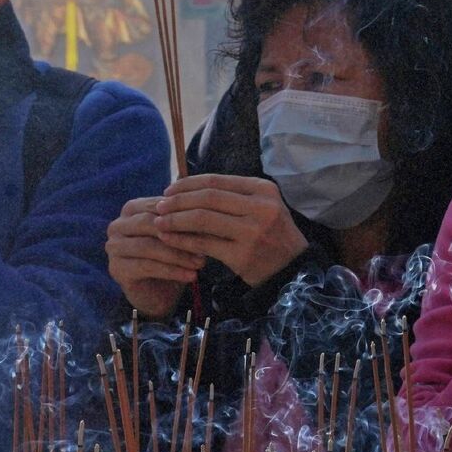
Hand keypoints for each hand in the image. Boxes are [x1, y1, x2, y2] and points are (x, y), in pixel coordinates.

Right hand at [106, 198, 201, 317]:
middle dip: (179, 234)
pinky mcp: (117, 269)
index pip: (158, 206)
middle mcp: (117, 225)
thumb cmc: (170, 257)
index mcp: (131, 209)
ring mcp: (113, 247)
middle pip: (149, 223)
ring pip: (148, 246)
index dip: (183, 214)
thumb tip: (206, 213)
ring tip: (201, 263)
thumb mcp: (180, 236)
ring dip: (177, 255)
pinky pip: (147, 267)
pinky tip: (191, 276)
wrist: (158, 292)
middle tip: (206, 244)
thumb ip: (185, 223)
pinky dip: (172, 271)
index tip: (209, 223)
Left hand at [152, 174, 309, 287]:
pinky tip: (169, 239)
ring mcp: (252, 232)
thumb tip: (185, 188)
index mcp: (263, 189)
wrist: (293, 270)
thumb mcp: (260, 207)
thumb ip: (231, 196)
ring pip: (203, 219)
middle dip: (178, 201)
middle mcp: (260, 207)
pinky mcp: (242, 255)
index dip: (187, 184)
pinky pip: (204, 244)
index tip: (168, 190)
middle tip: (158, 206)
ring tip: (159, 222)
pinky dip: (182, 240)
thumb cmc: (271, 235)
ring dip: (175, 220)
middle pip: (207, 198)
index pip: (216, 181)